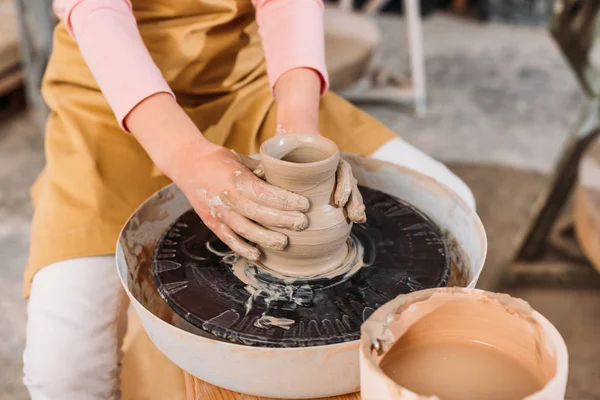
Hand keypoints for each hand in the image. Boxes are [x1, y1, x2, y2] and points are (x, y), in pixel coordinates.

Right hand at [167, 142, 309, 260]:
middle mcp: (227, 197)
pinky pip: (228, 239)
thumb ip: (261, 169)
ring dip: (265, 238)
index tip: (305, 204)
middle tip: (302, 224)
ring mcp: (218, 212)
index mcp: (236, 178)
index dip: (286, 200)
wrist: (186, 164)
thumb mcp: (240, 157)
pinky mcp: (212, 222)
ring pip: (244, 229)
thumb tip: (286, 178)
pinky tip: (258, 254)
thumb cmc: (218, 159)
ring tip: (284, 243)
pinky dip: (242, 248)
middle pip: (259, 213)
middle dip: (282, 220)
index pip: (265, 192)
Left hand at [274, 68, 366, 222]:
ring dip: (356, 204)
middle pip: (349, 181)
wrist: (294, 144)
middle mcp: (334, 166)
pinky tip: (358, 221)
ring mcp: (336, 176)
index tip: (338, 201)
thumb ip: (270, 164)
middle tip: (354, 215)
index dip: (342, 185)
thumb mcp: (277, 155)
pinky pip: (348, 196)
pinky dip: (353, 207)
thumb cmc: (284, 152)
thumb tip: (257, 172)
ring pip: (352, 189)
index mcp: (324, 158)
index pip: (340, 170)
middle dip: (354, 198)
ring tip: (359, 219)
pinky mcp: (335, 187)